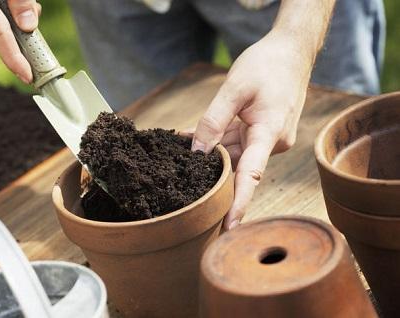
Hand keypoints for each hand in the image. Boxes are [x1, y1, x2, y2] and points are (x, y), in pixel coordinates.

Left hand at [192, 30, 313, 229]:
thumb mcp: (234, 89)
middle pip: (238, 167)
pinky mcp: (264, 132)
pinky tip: (194, 137)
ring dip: (211, 153)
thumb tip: (197, 152)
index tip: (229, 227)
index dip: (239, 203)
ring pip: (235, 154)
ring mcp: (268, 139)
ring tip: (181, 151)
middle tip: (185, 186)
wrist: (292, 51)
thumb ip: (213, 121)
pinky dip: (219, 140)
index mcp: (269, 134)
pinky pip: (237, 142)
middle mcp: (272, 142)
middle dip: (212, 173)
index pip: (251, 175)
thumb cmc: (267, 65)